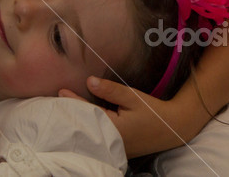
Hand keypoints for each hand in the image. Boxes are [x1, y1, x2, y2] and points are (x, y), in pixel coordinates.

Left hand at [59, 77, 202, 157]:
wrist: (173, 128)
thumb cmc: (153, 111)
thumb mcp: (132, 97)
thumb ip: (110, 90)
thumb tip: (89, 82)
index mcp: (114, 129)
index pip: (88, 113)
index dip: (73, 102)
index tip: (61, 91)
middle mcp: (112, 141)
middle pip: (86, 125)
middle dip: (72, 113)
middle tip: (55, 100)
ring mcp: (115, 147)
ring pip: (92, 132)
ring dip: (79, 120)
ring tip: (64, 107)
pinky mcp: (118, 147)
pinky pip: (100, 135)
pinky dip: (90, 125)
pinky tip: (82, 117)